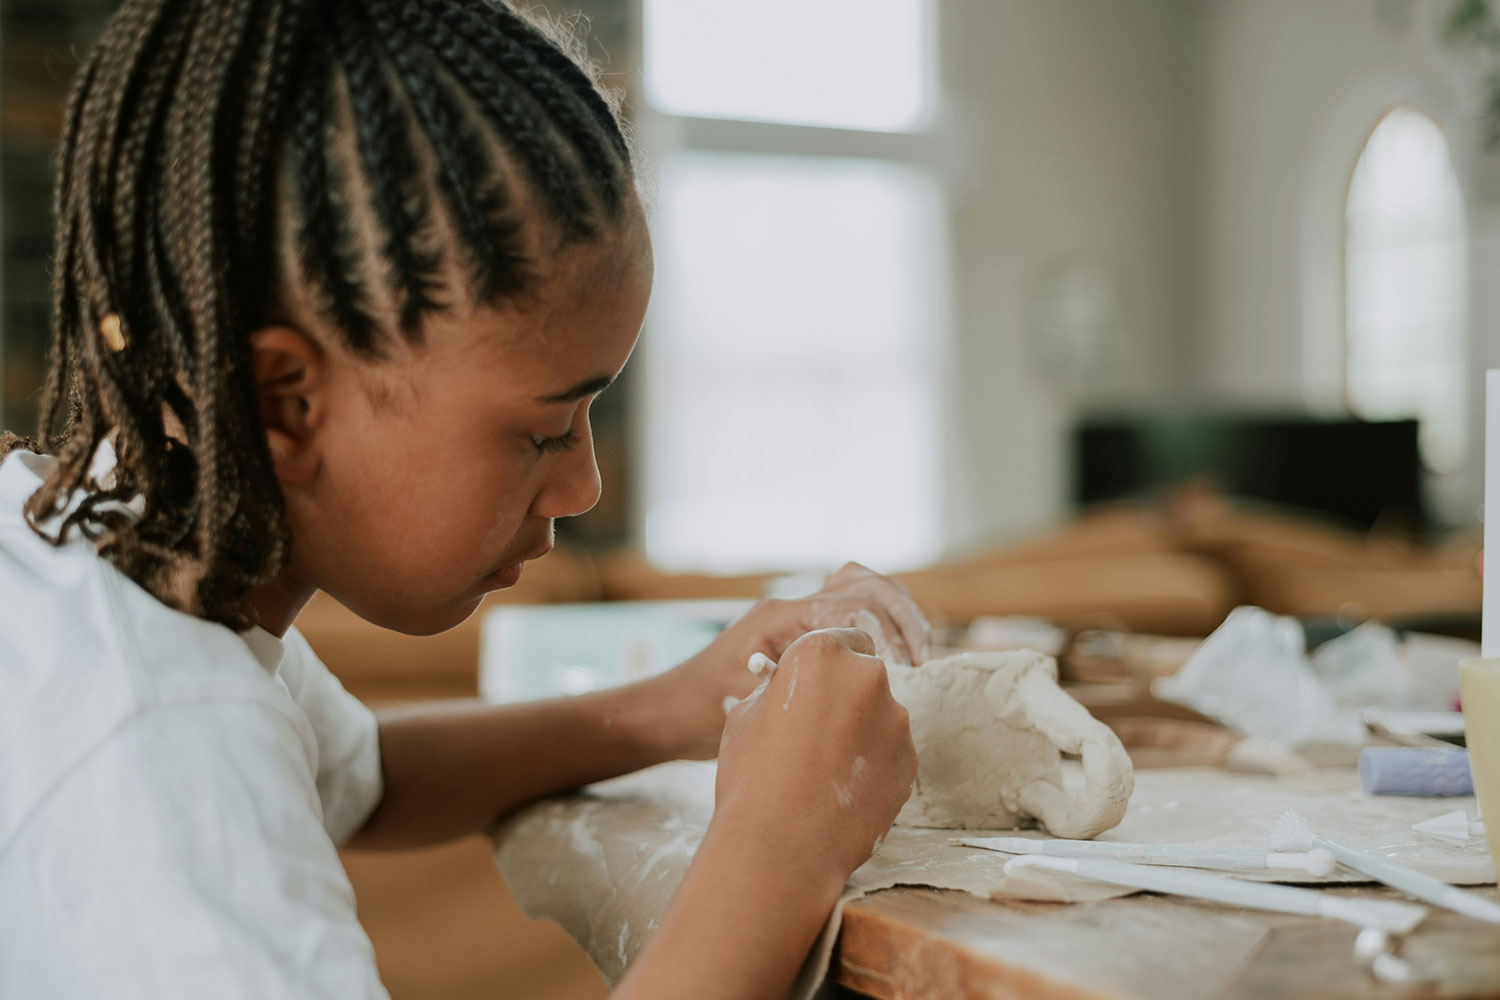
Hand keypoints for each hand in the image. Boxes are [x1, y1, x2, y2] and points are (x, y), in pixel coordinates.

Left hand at [660, 562, 930, 758]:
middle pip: (864, 582)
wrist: (669, 713)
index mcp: (781, 616)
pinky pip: (850, 610)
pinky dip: (880, 623)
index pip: (852, 605)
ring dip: (895, 612)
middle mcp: (791, 607)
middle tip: (920, 656)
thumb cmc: (699, 713)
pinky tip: (895, 658)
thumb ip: (796, 684)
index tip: (905, 670)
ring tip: (917, 652)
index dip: (887, 634)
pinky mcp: (800, 633)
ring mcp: (796, 616)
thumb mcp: (747, 701)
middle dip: (901, 614)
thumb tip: (857, 679)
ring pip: (861, 587)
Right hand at [711, 628, 916, 889]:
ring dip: (862, 730)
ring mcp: (895, 720)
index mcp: (822, 652)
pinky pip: (892, 750)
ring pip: (882, 713)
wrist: (780, 846)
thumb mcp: (747, 712)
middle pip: (867, 673)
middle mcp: (868, 676)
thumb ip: (783, 687)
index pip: (844, 637)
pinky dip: (875, 763)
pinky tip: (844, 789)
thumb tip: (798, 686)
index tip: (821, 681)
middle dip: (849, 694)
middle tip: (820, 728)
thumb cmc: (752, 776)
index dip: (832, 661)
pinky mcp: (910, 760)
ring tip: (827, 768)